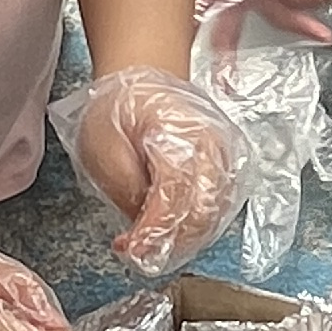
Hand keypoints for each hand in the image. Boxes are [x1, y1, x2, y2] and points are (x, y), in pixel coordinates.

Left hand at [56, 67, 250, 274]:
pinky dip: (191, 229)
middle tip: (135, 253)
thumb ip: (125, 184)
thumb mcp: (103, 141)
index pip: (176, 196)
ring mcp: (228, 161)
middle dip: (167, 243)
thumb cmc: (122, 105)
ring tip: (145, 243)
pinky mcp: (228, 172)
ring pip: (212, 219)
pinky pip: (216, 211)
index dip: (154, 230)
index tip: (132, 249)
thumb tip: (142, 224)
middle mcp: (217, 148)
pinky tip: (166, 231)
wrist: (146, 77)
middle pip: (201, 215)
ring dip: (179, 240)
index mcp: (186, 134)